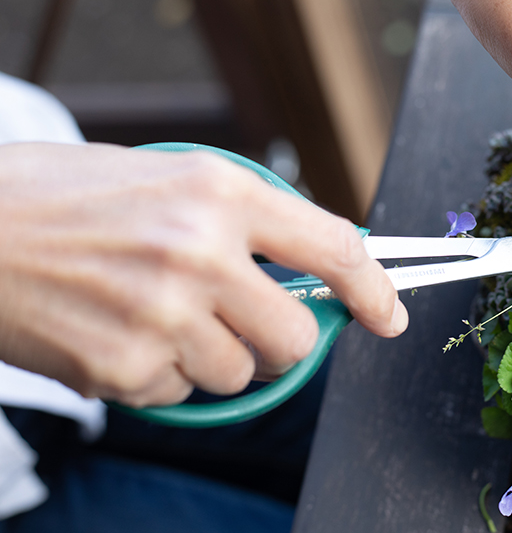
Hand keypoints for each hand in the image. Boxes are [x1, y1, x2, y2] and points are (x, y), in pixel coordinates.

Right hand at [0, 143, 407, 406]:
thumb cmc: (62, 197)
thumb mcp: (166, 178)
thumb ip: (241, 219)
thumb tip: (307, 265)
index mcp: (220, 193)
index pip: (333, 249)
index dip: (374, 290)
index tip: (388, 316)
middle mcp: (201, 253)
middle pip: (295, 337)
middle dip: (279, 342)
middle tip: (243, 322)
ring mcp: (163, 315)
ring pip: (238, 374)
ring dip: (212, 357)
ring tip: (155, 315)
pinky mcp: (123, 368)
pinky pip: (178, 394)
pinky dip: (159, 374)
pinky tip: (117, 333)